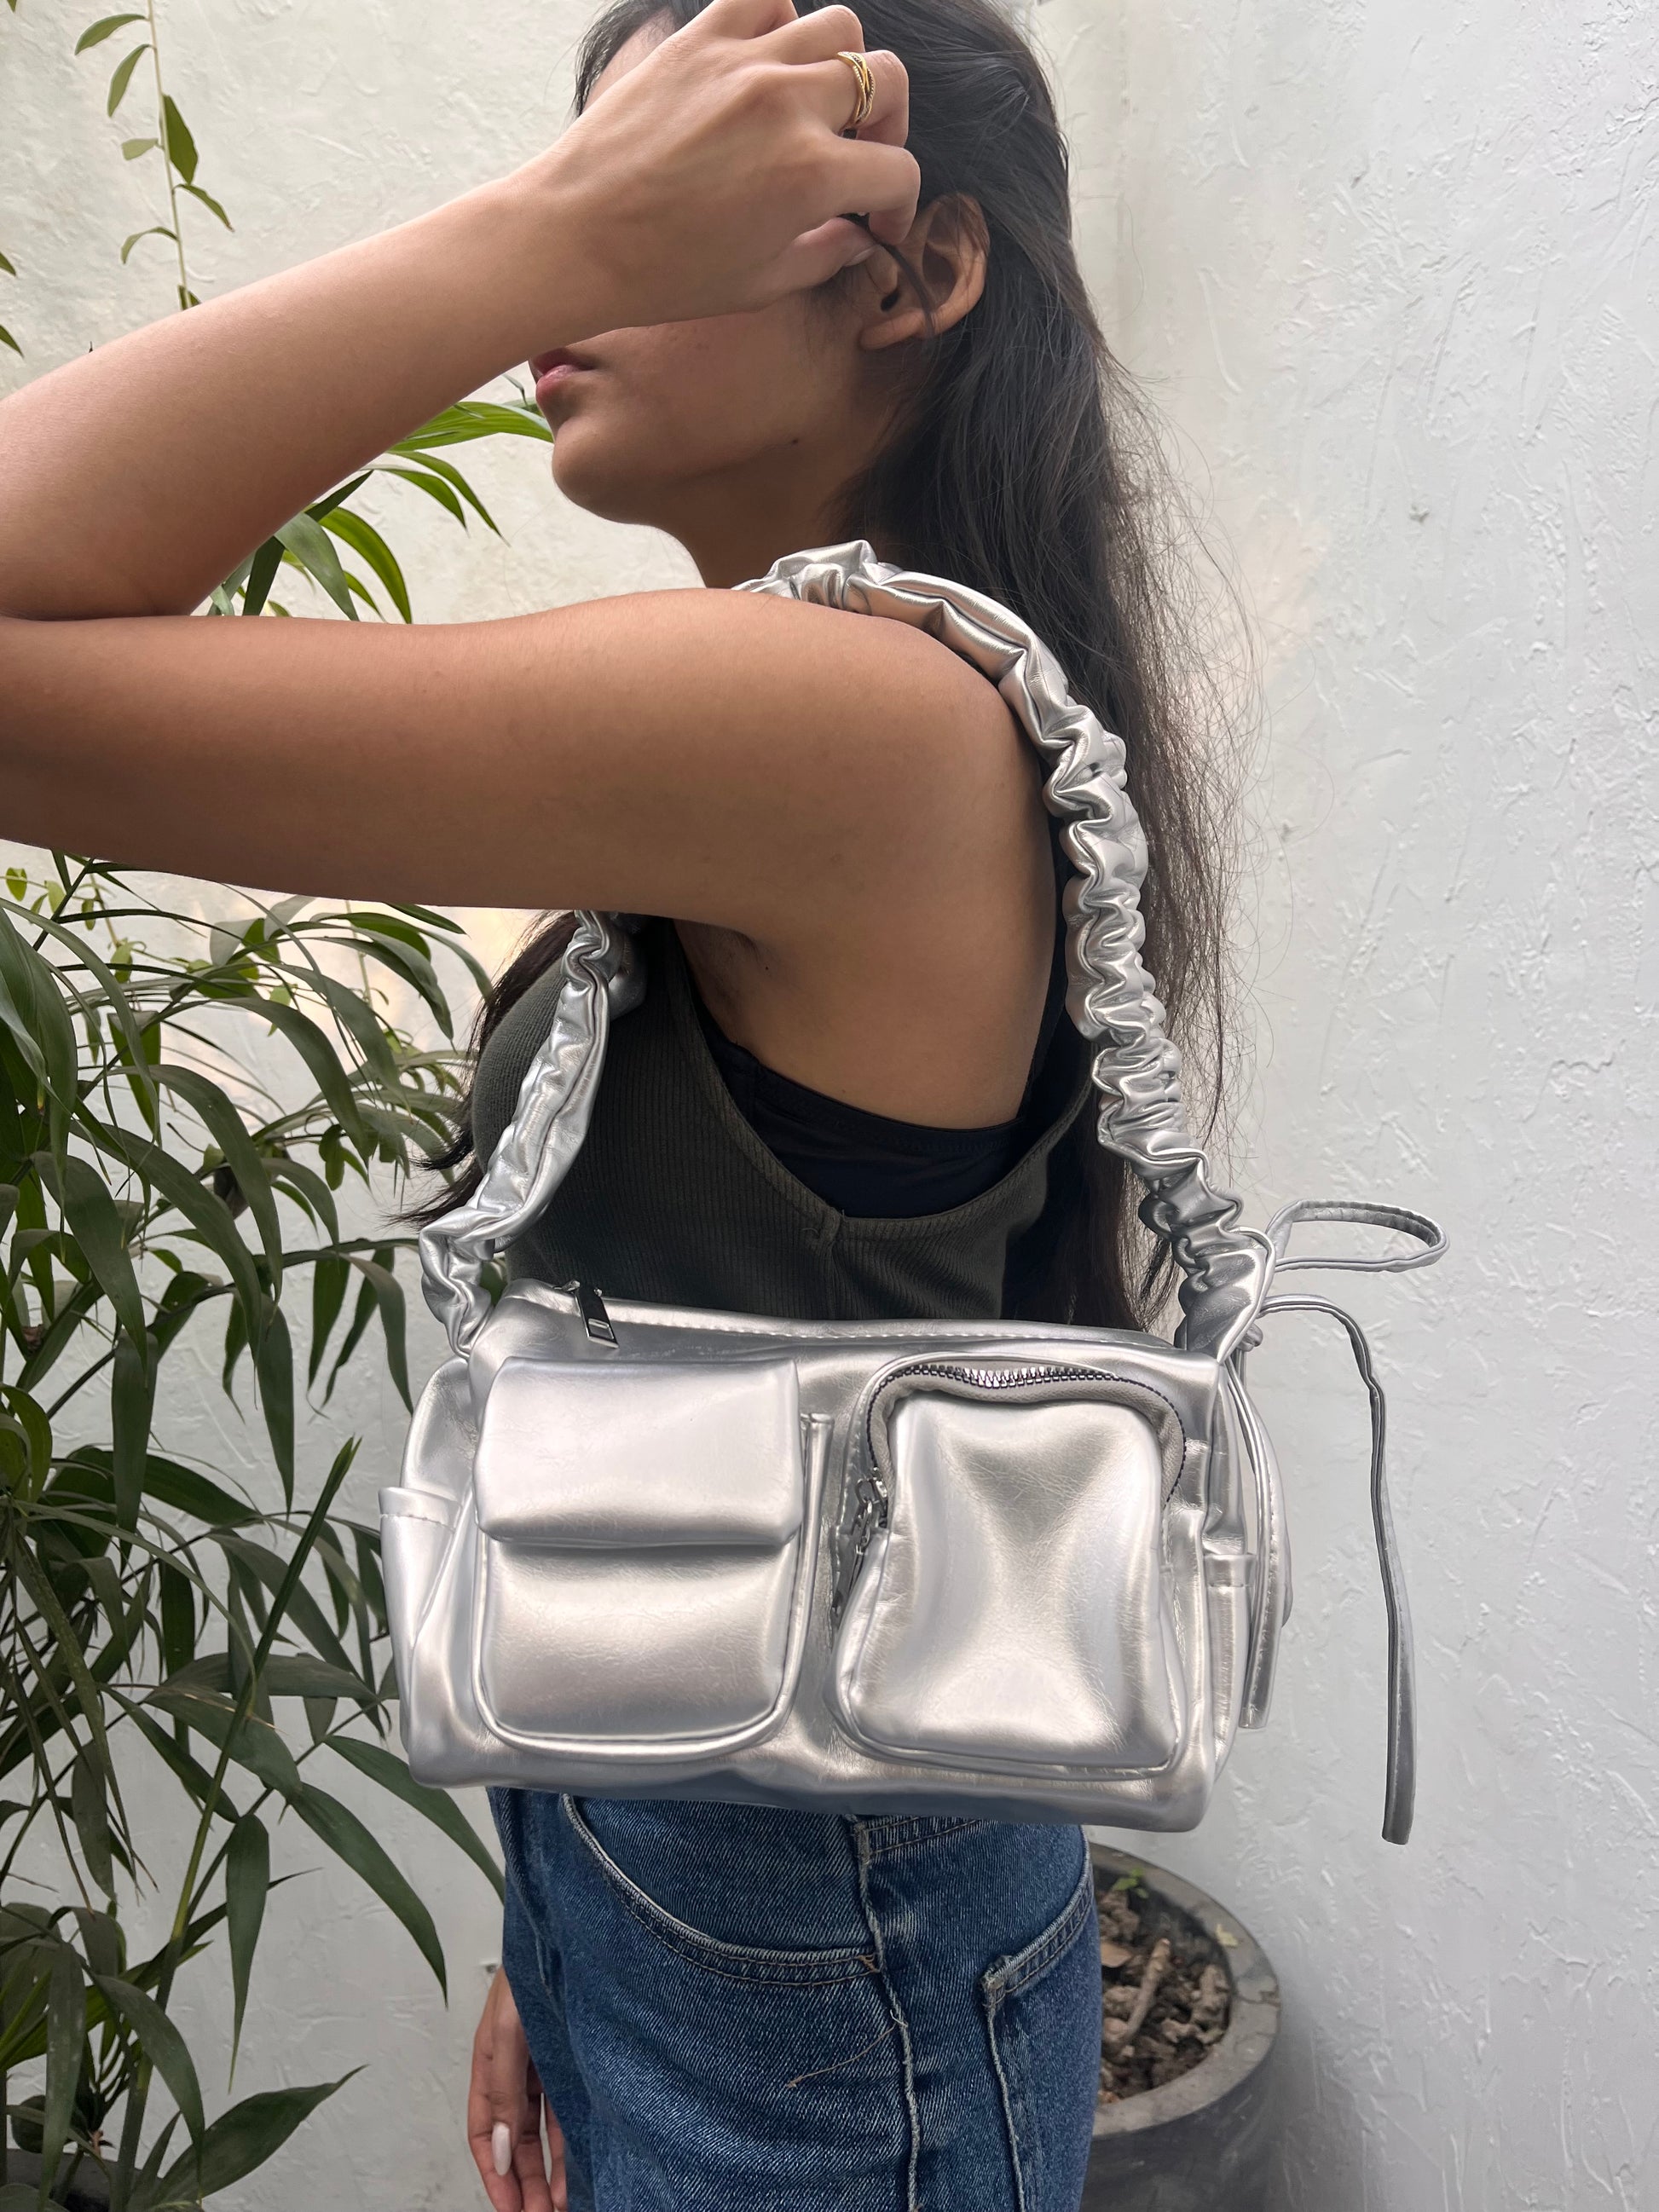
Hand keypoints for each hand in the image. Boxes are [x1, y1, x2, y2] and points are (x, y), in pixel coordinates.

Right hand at [468, 1967, 565, 2211]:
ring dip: (553, 2171)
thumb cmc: (536, 1965)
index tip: (510, 2209)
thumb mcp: (508, 2031)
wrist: (577, 1929)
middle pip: (515, 2140)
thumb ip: (502, 2090)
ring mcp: (551, 2064)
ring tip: (565, 2206)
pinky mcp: (580, 2058)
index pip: (482, 2132)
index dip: (493, 2173)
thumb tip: (496, 2149)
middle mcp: (520, 2068)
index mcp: (491, 2061)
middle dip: (525, 2183)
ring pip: (547, 2131)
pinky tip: (587, 2168)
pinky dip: (577, 2142)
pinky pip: (574, 2110)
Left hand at [523, 0, 918, 333]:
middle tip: (861, 155)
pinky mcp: (698, 39)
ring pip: (839, 27)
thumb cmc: (665, 274)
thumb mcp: (763, 283)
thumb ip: (828, 255)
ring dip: (845, 67)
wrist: (575, 237)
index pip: (896, 171)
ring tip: (820, 104)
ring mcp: (742, 62)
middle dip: (888, 125)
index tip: (880, 224)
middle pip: (886, 80)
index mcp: (810, 176)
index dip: (900, 206)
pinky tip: (768, 62)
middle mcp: (786, 105)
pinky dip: (780, 20)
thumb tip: (861, 236)